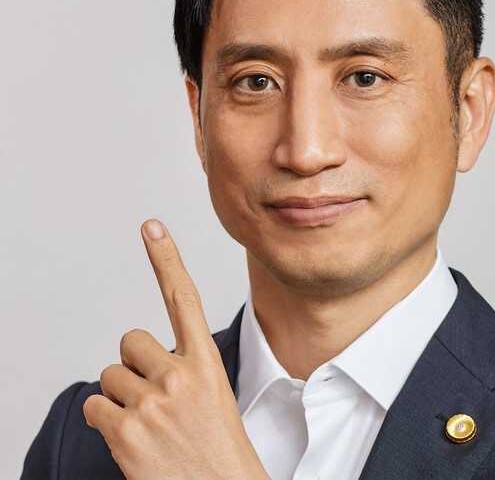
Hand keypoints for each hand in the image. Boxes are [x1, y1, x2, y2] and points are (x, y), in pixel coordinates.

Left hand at [83, 219, 267, 478]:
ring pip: (110, 376)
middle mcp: (179, 375)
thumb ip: (183, 370)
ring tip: (149, 425)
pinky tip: (132, 441)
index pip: (185, 298)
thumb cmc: (218, 449)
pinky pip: (95, 406)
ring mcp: (151, 403)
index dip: (167, 258)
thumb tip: (139, 362)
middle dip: (133, 363)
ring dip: (121, 397)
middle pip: (130, 340)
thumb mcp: (214, 397)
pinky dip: (105, 420)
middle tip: (154, 396)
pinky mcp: (125, 431)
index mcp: (206, 363)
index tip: (151, 227)